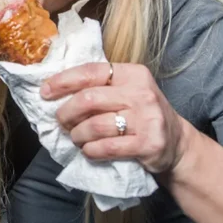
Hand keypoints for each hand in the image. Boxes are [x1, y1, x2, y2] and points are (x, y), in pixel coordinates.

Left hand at [43, 62, 186, 173]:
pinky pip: (107, 147)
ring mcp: (147, 119)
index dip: (63, 81)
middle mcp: (141, 93)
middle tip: (61, 122)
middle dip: (66, 113)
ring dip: (77, 135)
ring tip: (76, 138)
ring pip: (95, 125)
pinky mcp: (148, 144)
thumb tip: (54, 89)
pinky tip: (89, 150)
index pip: (90, 71)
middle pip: (88, 99)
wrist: (177, 144)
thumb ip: (99, 86)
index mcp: (133, 73)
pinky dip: (91, 150)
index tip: (45, 92)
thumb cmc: (142, 114)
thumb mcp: (127, 91)